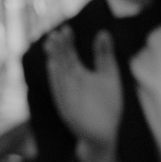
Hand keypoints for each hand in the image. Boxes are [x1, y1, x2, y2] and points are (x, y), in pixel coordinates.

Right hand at [44, 28, 123, 157]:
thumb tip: (103, 32)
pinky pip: (61, 93)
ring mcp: (68, 97)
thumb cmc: (106, 103)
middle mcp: (70, 84)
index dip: (67, 43)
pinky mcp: (68, 109)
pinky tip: (54, 67)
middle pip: (62, 63)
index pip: (70, 56)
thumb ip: (104, 55)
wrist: (107, 132)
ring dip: (54, 62)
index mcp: (78, 75)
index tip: (65, 29)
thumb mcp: (108, 75)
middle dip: (59, 49)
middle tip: (55, 34)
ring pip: (59, 76)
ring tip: (51, 46)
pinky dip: (57, 80)